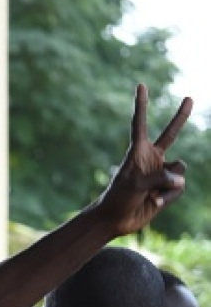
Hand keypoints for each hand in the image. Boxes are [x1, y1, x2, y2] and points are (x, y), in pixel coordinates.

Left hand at [95, 85, 191, 235]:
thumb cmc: (118, 198)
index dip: (142, 105)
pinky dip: (167, 196)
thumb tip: (179, 178)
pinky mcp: (169, 188)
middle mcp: (151, 159)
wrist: (117, 220)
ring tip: (150, 192)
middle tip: (190, 98)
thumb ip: (159, 177)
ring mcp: (161, 173)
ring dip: (168, 183)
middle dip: (180, 117)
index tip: (141, 86)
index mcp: (137, 152)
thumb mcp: (135, 184)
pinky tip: (154, 201)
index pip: (140, 124)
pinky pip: (178, 187)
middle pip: (170, 134)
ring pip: (180, 169)